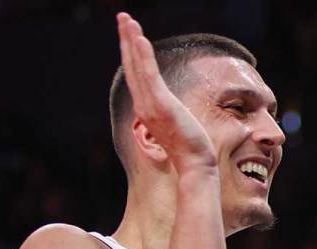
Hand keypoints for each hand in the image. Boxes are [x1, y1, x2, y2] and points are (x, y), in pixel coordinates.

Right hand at [117, 13, 215, 171]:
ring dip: (131, 41)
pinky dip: (143, 56)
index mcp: (147, 107)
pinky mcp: (162, 105)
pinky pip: (149, 75)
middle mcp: (144, 104)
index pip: (136, 74)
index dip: (131, 53)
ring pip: (137, 67)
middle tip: (122, 17)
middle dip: (126, 40)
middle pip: (132, 66)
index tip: (129, 33)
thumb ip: (168, 112)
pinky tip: (139, 39)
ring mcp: (151, 105)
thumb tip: (170, 107)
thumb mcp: (175, 124)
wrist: (194, 164)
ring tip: (127, 20)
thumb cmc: (188, 147)